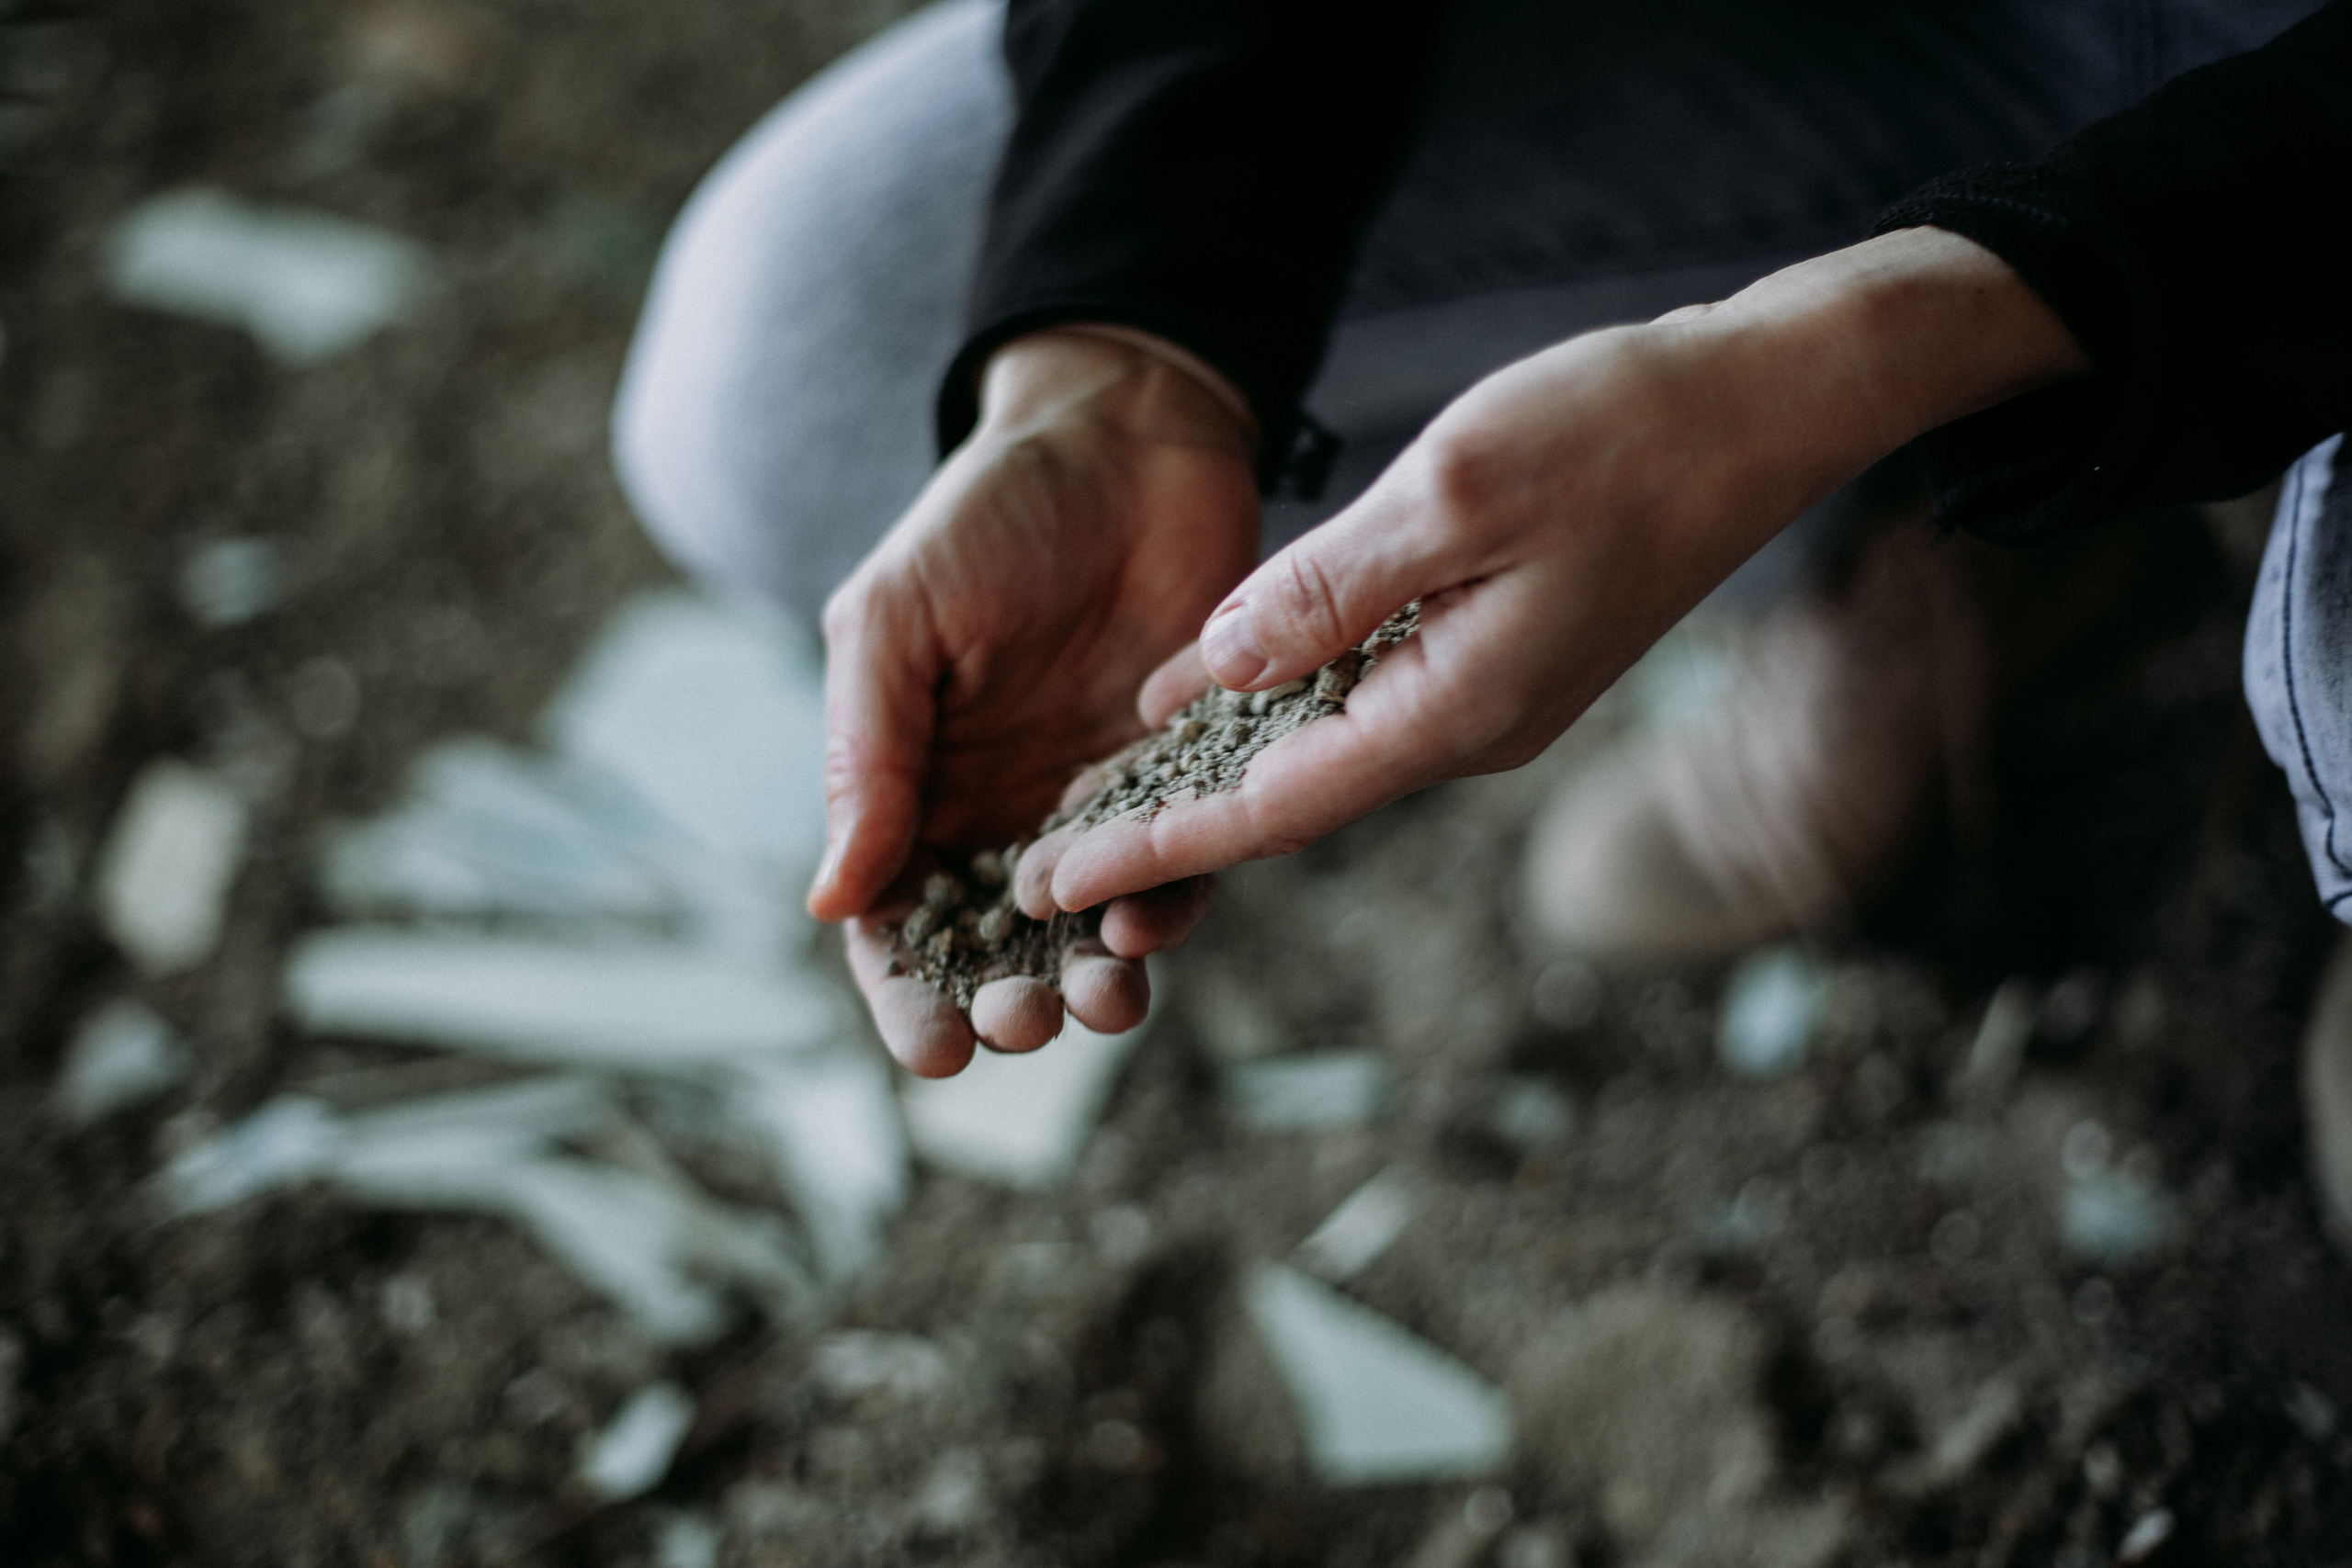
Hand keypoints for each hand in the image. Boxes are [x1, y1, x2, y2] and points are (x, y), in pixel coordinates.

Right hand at [810, 330, 1257, 1075]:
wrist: (1124, 436)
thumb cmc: (984, 517)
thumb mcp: (893, 624)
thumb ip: (864, 757)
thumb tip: (829, 903)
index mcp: (916, 789)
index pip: (898, 925)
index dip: (909, 999)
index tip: (933, 1053)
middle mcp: (1007, 812)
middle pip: (1000, 948)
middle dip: (1008, 1002)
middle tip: (1025, 1021)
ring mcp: (1101, 800)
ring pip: (1095, 926)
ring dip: (1095, 976)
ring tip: (1103, 998)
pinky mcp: (1187, 775)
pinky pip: (1182, 864)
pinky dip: (1170, 904)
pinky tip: (1156, 921)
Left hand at [1014, 228, 2090, 915]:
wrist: (1759, 410)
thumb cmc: (1619, 432)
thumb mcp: (1454, 491)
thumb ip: (1327, 588)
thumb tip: (1219, 667)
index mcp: (1453, 710)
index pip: (1273, 807)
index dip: (1154, 844)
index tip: (1053, 880)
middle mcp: (1464, 729)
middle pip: (1287, 801)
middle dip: (1165, 830)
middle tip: (1040, 861)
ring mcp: (1484, 699)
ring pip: (1320, 752)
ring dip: (1213, 774)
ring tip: (1092, 793)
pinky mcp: (1494, 658)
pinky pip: (1359, 700)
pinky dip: (1276, 706)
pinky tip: (1199, 692)